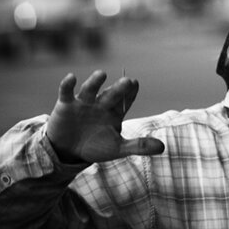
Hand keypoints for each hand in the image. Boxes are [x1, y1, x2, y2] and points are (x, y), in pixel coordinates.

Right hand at [45, 71, 165, 163]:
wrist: (67, 153)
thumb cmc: (95, 147)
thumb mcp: (117, 148)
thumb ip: (139, 146)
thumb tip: (162, 147)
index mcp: (116, 110)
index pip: (127, 99)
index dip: (131, 92)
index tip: (135, 84)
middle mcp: (102, 103)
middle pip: (112, 93)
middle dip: (119, 88)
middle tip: (127, 82)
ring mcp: (84, 102)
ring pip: (90, 89)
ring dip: (95, 81)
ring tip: (101, 74)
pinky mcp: (66, 105)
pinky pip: (66, 92)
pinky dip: (67, 84)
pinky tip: (71, 77)